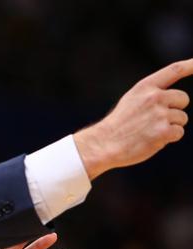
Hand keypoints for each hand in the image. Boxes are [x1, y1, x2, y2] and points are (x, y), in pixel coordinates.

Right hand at [74, 59, 191, 179]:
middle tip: (156, 120)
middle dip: (175, 110)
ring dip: (170, 126)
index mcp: (145, 87)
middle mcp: (155, 97)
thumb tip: (174, 100)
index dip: (191, 65)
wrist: (104, 144)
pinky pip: (178, 132)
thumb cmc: (118, 125)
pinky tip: (152, 140)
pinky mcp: (163, 132)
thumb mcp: (131, 101)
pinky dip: (168, 138)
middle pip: (183, 99)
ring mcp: (160, 114)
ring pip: (182, 118)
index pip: (174, 70)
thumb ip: (151, 96)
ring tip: (149, 131)